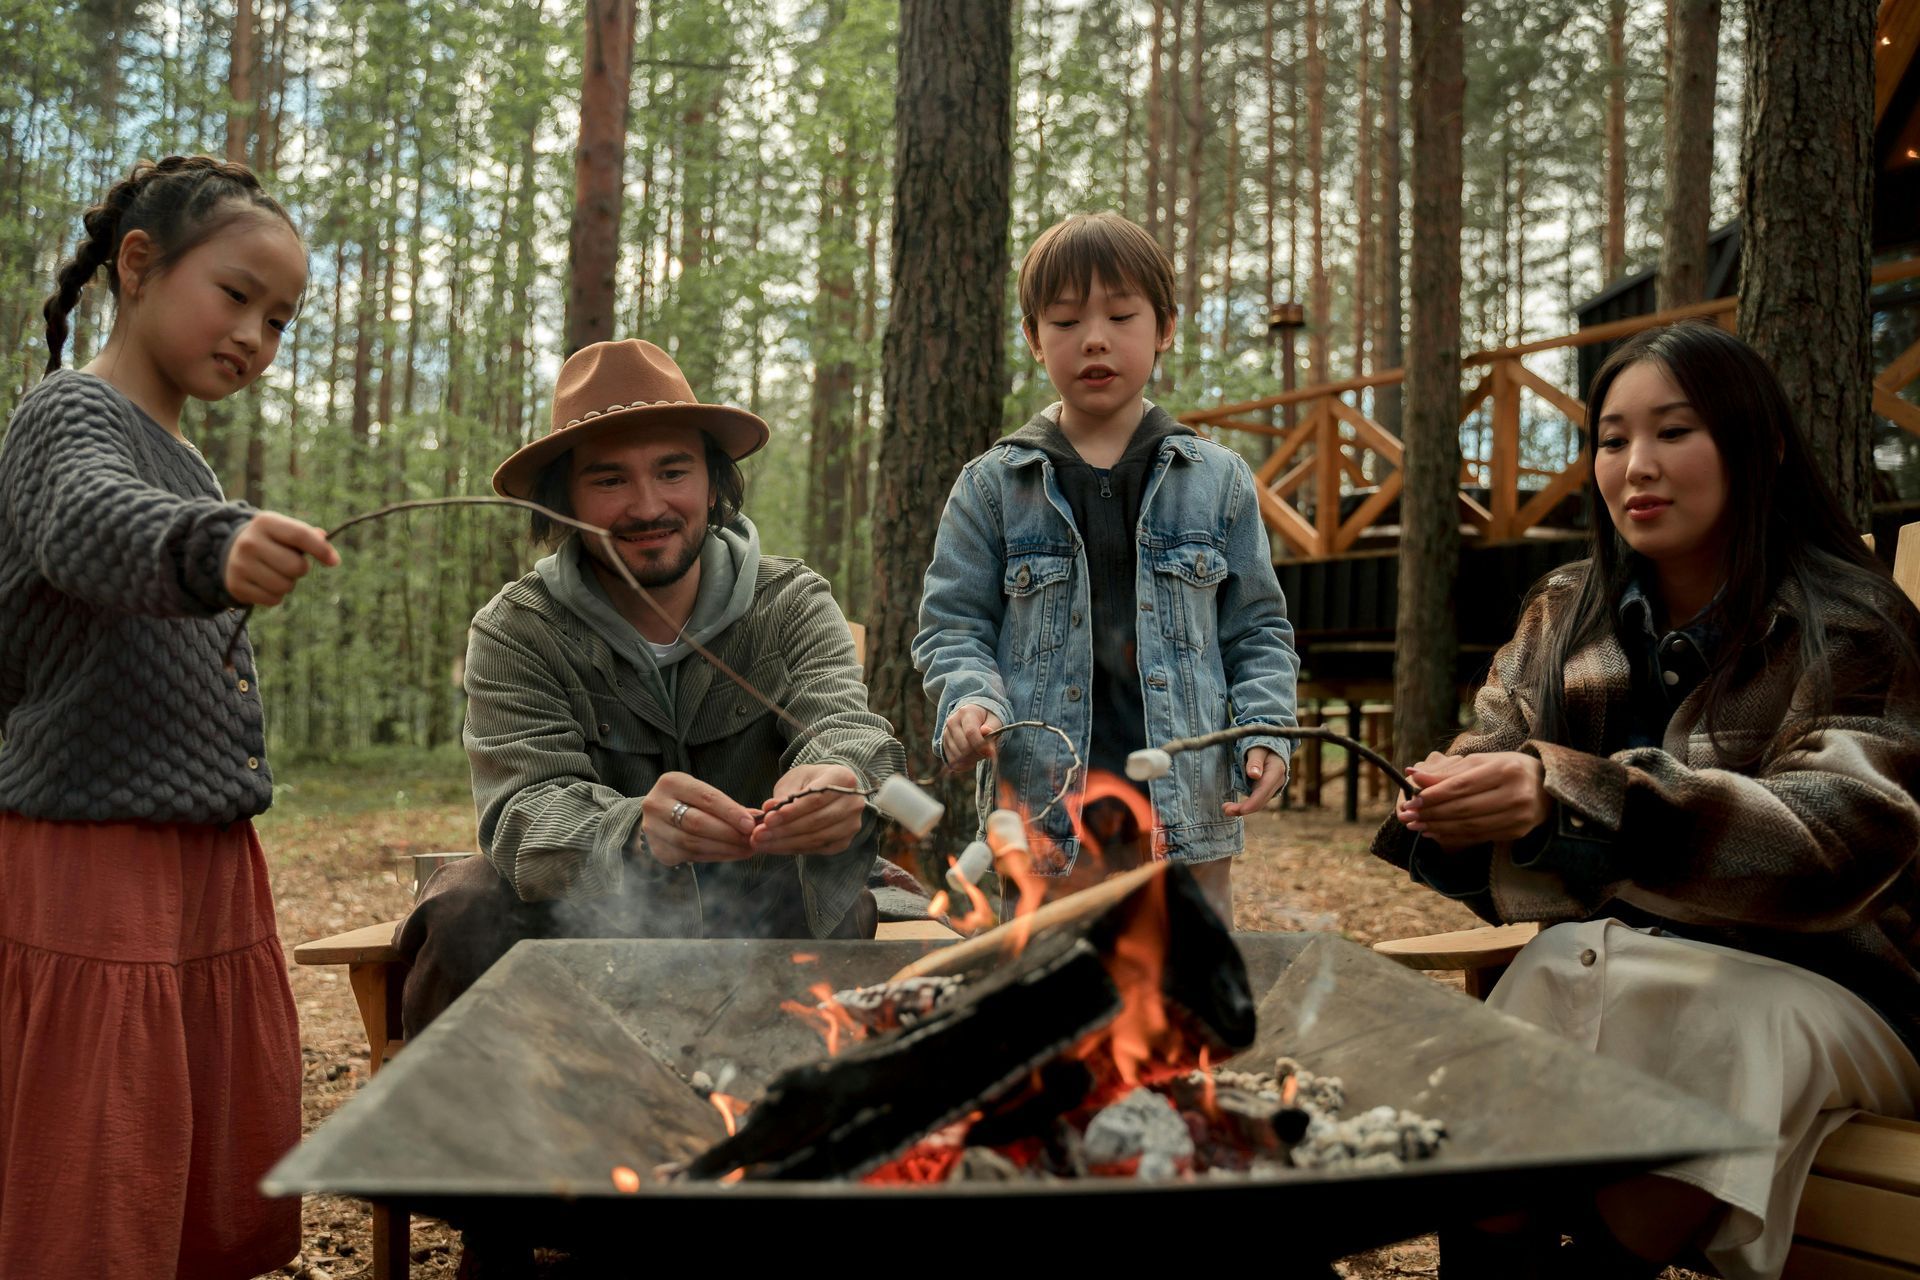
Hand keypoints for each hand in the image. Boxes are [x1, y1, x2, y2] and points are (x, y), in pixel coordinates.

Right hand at [224, 511, 338, 605]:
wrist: (230, 552)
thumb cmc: (270, 541)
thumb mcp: (285, 530)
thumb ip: (307, 534)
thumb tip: (324, 538)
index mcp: (265, 522)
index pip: (300, 535)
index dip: (321, 550)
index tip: (334, 562)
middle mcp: (250, 542)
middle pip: (296, 566)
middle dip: (300, 569)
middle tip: (290, 564)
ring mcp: (240, 564)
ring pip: (284, 586)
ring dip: (288, 584)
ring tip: (276, 573)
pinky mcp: (236, 586)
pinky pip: (273, 599)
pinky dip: (275, 596)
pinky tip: (265, 584)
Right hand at [638, 772, 757, 866]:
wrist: (658, 817)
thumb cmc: (688, 802)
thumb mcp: (702, 794)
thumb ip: (728, 806)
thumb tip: (758, 818)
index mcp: (671, 782)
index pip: (706, 798)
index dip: (730, 812)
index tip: (751, 824)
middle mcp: (656, 804)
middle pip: (698, 822)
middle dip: (729, 833)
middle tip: (751, 840)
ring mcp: (653, 828)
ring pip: (693, 842)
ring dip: (724, 848)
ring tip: (746, 850)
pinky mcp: (657, 849)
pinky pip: (690, 856)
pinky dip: (714, 856)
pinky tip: (730, 855)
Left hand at [754, 763, 865, 854]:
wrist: (829, 791)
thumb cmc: (811, 781)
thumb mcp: (796, 779)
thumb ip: (784, 794)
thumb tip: (769, 809)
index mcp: (844, 779)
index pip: (816, 799)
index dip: (791, 811)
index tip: (768, 819)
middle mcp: (854, 803)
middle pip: (817, 821)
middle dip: (784, 830)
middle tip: (758, 834)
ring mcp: (852, 825)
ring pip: (816, 838)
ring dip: (785, 843)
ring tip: (761, 843)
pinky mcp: (844, 841)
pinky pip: (817, 849)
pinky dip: (793, 849)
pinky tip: (774, 847)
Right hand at [941, 705, 1002, 771]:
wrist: (973, 717)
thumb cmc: (987, 720)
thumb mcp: (994, 720)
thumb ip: (992, 728)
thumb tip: (985, 732)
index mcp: (965, 712)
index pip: (970, 732)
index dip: (981, 746)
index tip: (991, 753)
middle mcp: (952, 722)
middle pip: (964, 747)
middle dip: (978, 754)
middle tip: (987, 752)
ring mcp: (946, 734)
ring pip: (958, 757)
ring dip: (972, 760)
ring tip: (980, 753)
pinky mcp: (944, 745)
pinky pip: (953, 762)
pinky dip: (964, 765)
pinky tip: (972, 759)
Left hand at [1223, 746, 1286, 816]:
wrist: (1269, 744)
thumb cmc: (1261, 744)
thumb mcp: (1257, 749)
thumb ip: (1255, 761)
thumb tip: (1254, 775)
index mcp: (1276, 771)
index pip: (1263, 792)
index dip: (1251, 804)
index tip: (1238, 810)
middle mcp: (1277, 782)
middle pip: (1261, 801)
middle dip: (1244, 809)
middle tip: (1225, 810)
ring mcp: (1272, 787)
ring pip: (1258, 803)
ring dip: (1243, 808)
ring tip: (1226, 808)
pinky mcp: (1265, 789)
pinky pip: (1256, 800)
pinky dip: (1246, 804)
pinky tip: (1234, 806)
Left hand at [1396, 751, 1549, 849]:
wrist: (1546, 786)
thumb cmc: (1507, 768)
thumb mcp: (1481, 762)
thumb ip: (1448, 771)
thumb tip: (1413, 776)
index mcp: (1506, 770)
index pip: (1463, 786)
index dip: (1434, 795)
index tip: (1412, 800)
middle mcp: (1516, 794)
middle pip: (1464, 808)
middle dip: (1432, 814)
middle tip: (1408, 816)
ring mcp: (1519, 816)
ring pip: (1470, 826)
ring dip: (1439, 827)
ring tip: (1417, 826)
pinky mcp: (1518, 831)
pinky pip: (1479, 836)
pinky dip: (1454, 835)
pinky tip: (1436, 832)